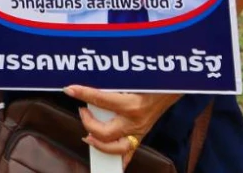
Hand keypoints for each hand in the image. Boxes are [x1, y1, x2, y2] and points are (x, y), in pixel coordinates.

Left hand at [64, 84, 180, 161]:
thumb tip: (92, 84)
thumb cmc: (153, 80)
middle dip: (88, 124)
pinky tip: (110, 164)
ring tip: (88, 136)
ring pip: (115, 148)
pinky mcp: (142, 135)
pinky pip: (128, 153)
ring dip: (98, 144)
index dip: (83, 93)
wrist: (172, 86)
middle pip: (104, 132)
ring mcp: (139, 131)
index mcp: (132, 104)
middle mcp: (135, 121)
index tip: (70, 89)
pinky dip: (118, 159)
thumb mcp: (132, 78)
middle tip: (82, 111)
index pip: (101, 100)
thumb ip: (112, 82)